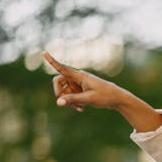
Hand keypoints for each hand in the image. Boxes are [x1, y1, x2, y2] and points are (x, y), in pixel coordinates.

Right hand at [44, 51, 161, 130]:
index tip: (44, 52)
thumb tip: (58, 102)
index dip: (52, 61)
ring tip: (79, 108)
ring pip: (64, 91)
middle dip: (59, 92)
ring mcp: (78, 84)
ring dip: (68, 100)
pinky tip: (81, 109)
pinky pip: (70, 96)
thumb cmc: (105, 96)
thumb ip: (73, 100)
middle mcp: (77, 78)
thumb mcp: (89, 99)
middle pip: (58, 81)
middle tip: (63, 102)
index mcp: (80, 76)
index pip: (62, 68)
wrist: (118, 99)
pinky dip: (73, 102)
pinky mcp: (80, 91)